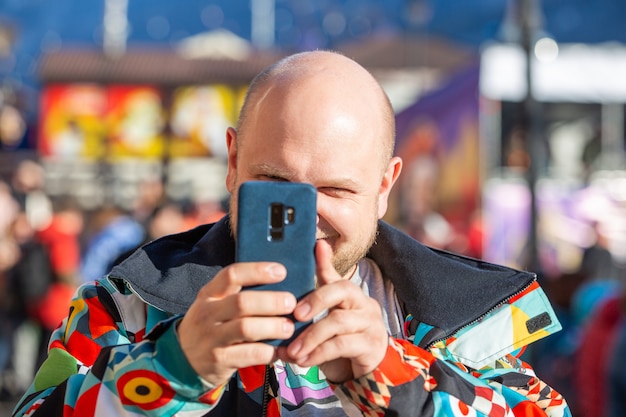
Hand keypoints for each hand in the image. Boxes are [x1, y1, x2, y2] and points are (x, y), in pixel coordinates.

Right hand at [177, 262, 296, 386]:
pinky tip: (280, 349)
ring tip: (288, 327)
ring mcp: (212, 338)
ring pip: (247, 328)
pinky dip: (270, 351)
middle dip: (272, 301)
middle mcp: (208, 313)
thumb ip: (238, 293)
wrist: (183, 359)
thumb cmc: (211, 325)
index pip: (232, 275)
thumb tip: (278, 280)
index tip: (281, 271)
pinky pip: (251, 354)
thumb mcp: (215, 303)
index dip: (258, 271)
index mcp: (209, 294)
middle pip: (243, 302)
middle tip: (291, 303)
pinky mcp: (220, 360)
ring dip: (273, 326)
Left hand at [278, 240, 387, 382]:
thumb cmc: (344, 341)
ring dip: (311, 336)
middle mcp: (363, 304)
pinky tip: (304, 360)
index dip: (324, 262)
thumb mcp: (327, 322)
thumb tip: (284, 297)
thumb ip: (309, 308)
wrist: (368, 370)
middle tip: (295, 314)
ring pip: (338, 321)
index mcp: (351, 295)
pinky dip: (318, 353)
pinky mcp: (370, 345)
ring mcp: (370, 323)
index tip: (316, 246)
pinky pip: (340, 345)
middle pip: (342, 290)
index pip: (336, 275)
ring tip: (293, 350)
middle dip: (315, 300)